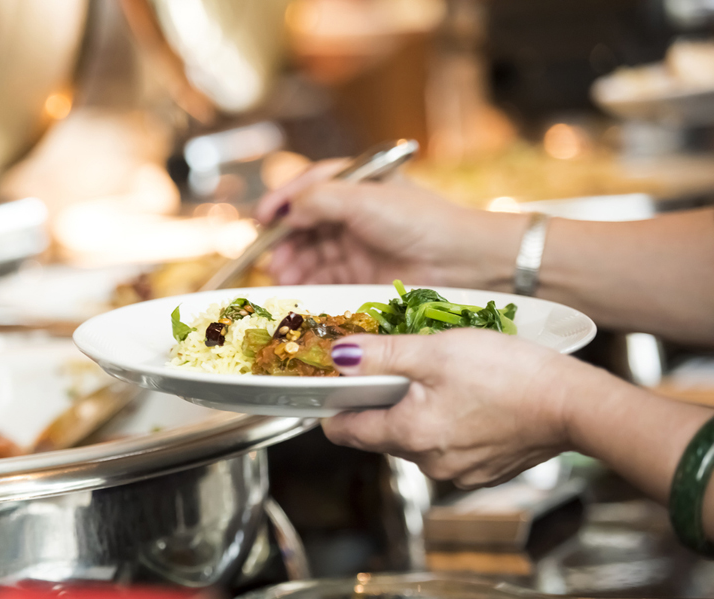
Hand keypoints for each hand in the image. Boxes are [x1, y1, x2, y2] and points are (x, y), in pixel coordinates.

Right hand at [256, 161, 525, 288]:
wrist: (462, 262)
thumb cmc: (419, 221)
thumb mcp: (364, 199)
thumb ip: (319, 199)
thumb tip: (285, 211)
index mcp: (358, 184)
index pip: (310, 186)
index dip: (282, 199)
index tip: (261, 217)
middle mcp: (355, 214)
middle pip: (305, 224)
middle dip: (283, 239)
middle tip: (268, 257)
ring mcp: (358, 246)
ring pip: (311, 253)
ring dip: (292, 263)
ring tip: (280, 275)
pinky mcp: (362, 277)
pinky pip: (325, 279)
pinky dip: (307, 283)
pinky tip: (295, 288)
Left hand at [321, 329, 590, 488]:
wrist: (574, 405)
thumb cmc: (508, 374)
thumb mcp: (435, 351)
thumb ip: (381, 355)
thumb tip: (339, 356)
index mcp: (408, 435)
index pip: (346, 431)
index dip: (333, 407)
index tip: (332, 388)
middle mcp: (429, 463)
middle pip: (381, 434)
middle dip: (380, 402)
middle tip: (391, 368)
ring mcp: (458, 472)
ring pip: (416, 439)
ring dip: (416, 412)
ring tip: (436, 378)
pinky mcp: (484, 470)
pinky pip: (448, 446)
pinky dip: (447, 424)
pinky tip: (466, 399)